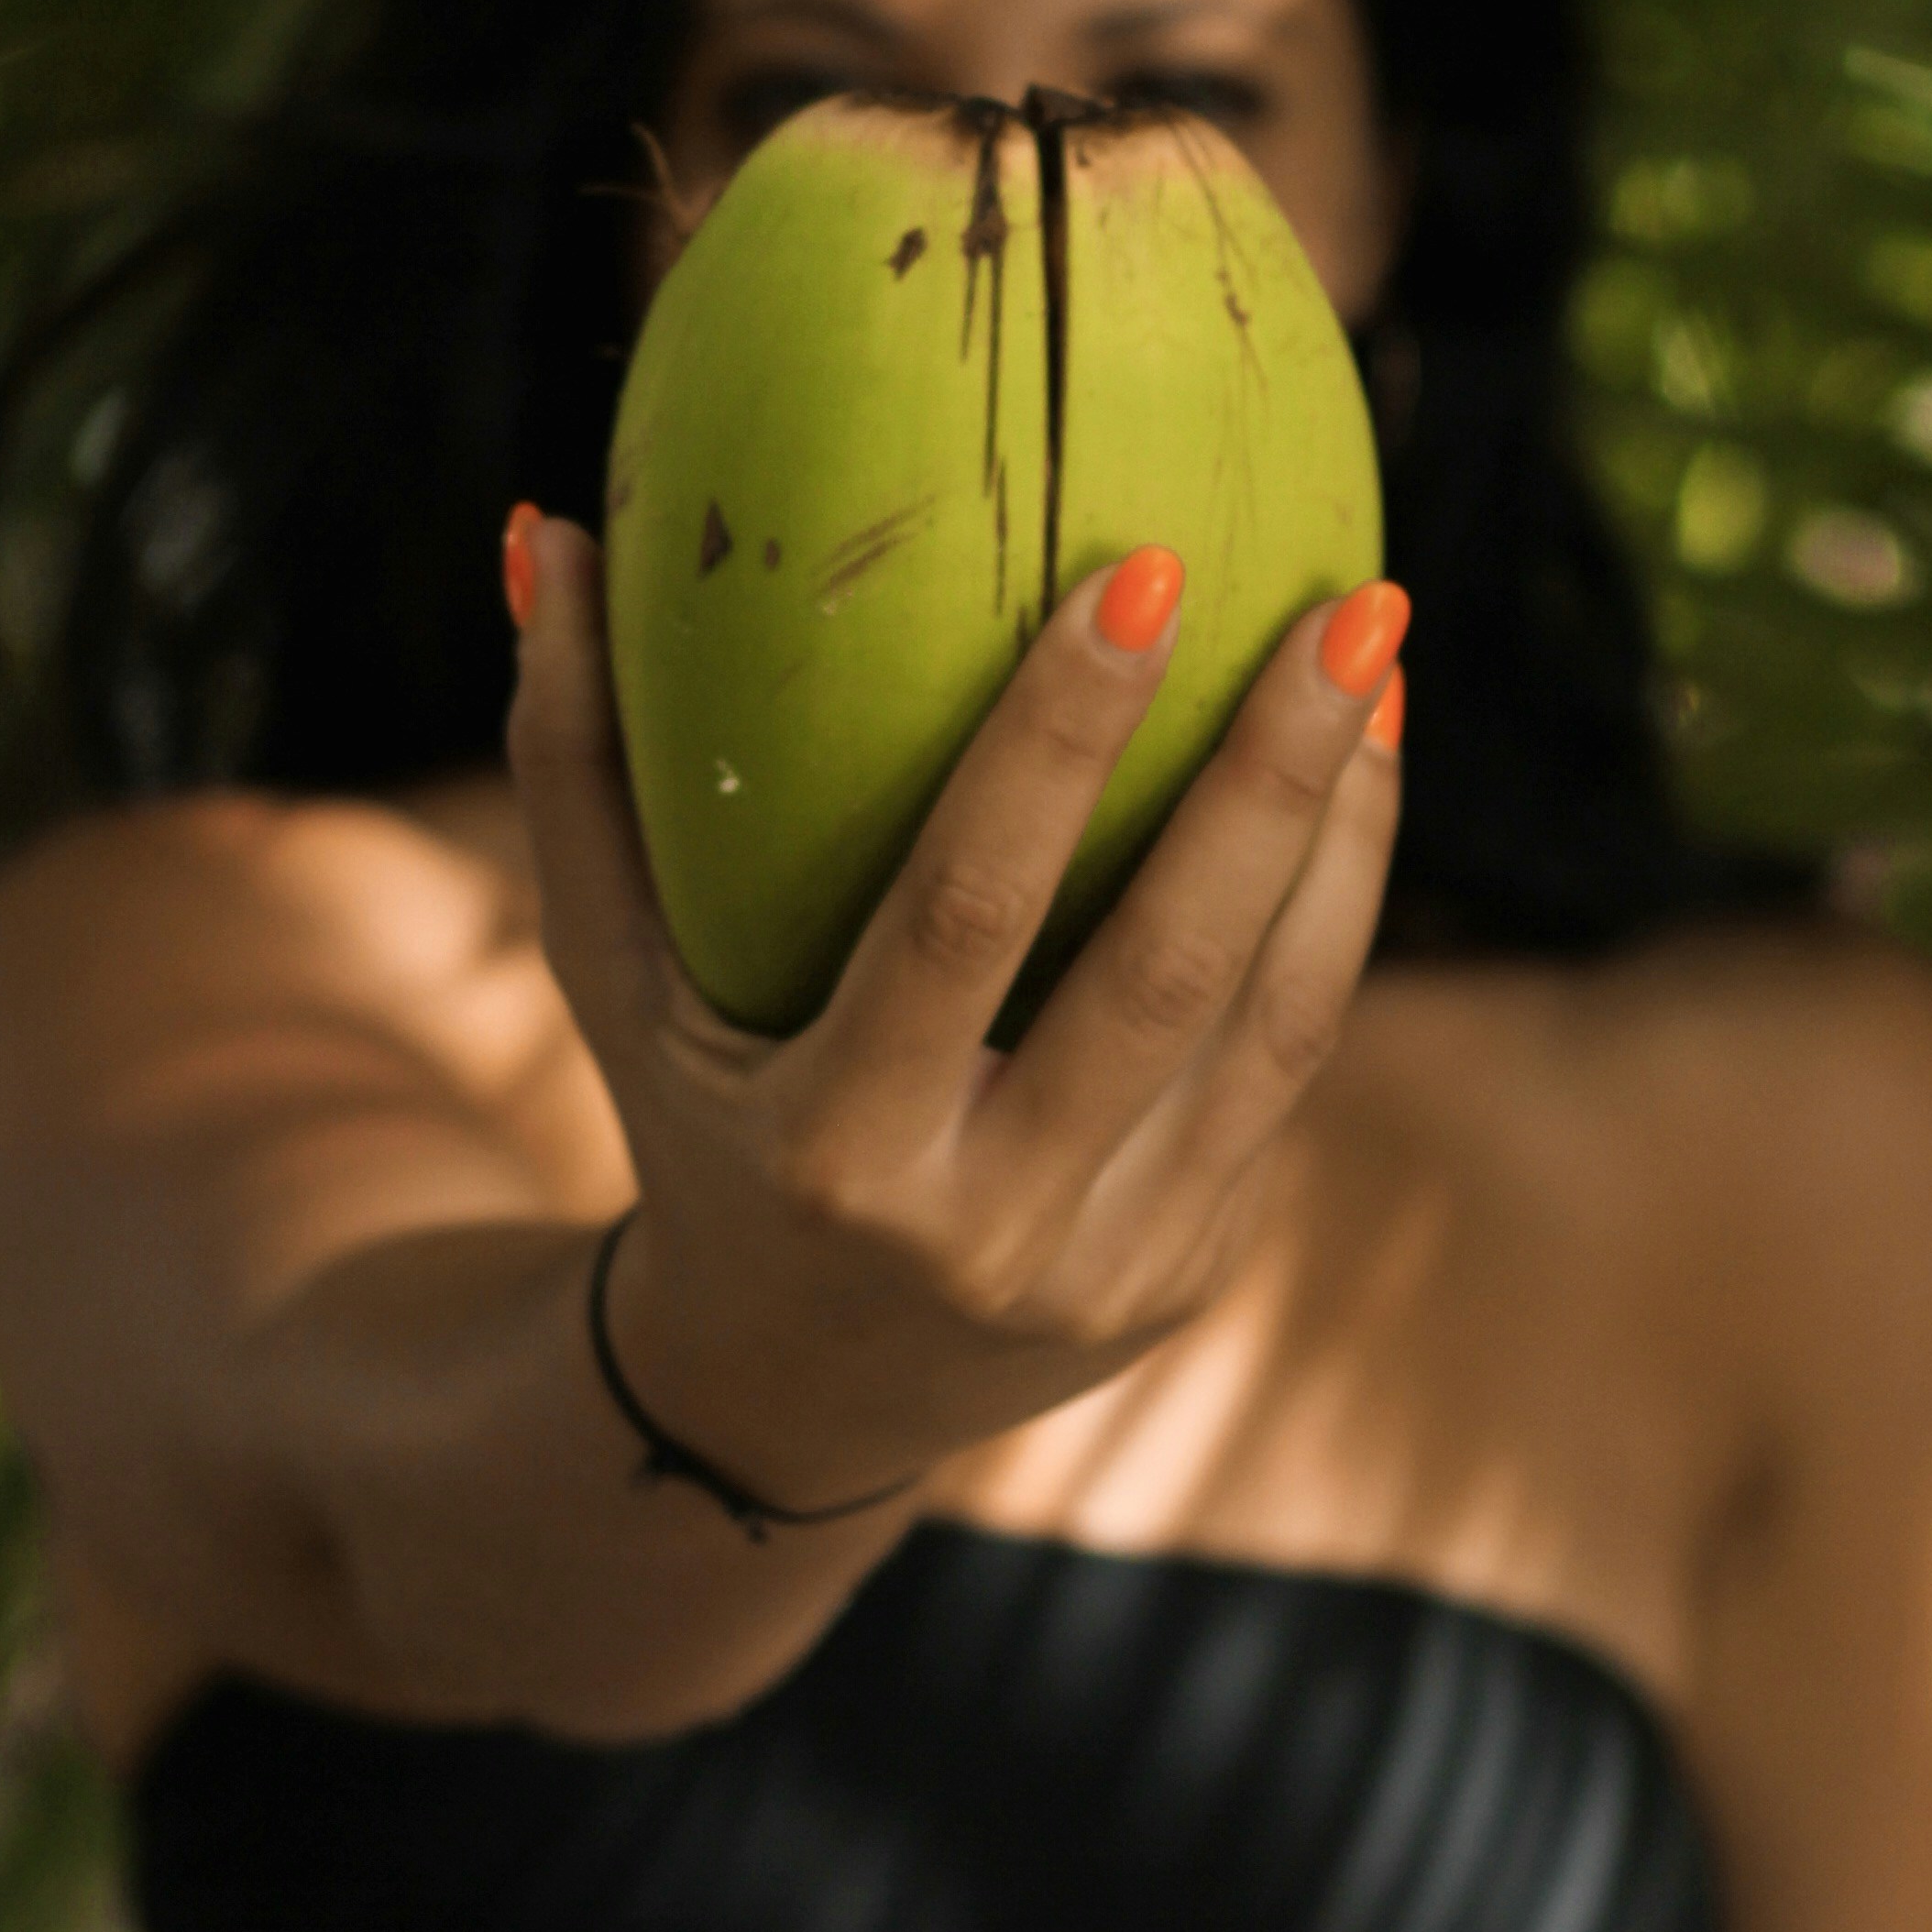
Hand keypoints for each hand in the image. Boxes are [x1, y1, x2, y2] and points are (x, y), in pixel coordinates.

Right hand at [503, 511, 1407, 1506]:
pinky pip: (1286, 1072)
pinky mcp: (1193, 1272)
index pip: (966, 915)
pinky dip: (1333, 918)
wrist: (787, 1402)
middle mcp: (986, 1225)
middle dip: (1270, 778)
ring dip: (1346, 837)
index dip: (1057, 745)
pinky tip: (1355, 783)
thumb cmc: (690, 1125)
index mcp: (836, 1148)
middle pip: (1163, 975)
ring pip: (1278, 1027)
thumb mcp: (607, 980)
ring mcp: (1110, 1266)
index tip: (1138, 572)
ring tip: (1378, 662)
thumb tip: (553, 530)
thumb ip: (571, 767)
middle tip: (1348, 603)